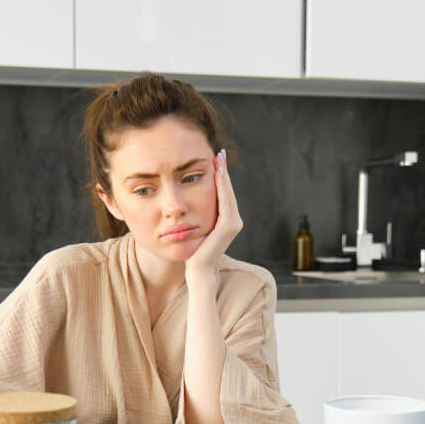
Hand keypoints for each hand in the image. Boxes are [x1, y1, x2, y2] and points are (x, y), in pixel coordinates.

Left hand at [184, 149, 242, 277]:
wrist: (198, 271)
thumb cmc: (194, 252)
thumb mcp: (198, 229)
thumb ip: (200, 216)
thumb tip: (190, 203)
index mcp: (227, 221)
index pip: (224, 194)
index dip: (221, 176)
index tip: (216, 159)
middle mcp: (234, 221)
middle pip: (228, 191)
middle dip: (223, 171)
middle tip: (220, 152)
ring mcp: (233, 224)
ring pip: (227, 193)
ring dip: (224, 175)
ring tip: (219, 158)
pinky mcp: (227, 227)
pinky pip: (225, 201)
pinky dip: (222, 186)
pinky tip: (218, 173)